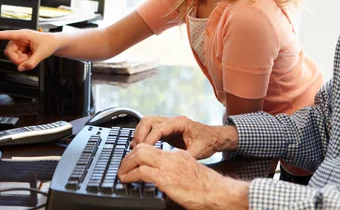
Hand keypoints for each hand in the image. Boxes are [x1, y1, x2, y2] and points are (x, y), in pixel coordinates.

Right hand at [0, 29, 57, 71]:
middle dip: (17, 59)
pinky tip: (30, 57)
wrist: (53, 44)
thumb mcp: (42, 53)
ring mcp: (19, 45)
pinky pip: (17, 59)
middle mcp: (19, 39)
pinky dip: (24, 61)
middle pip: (9, 52)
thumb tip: (21, 68)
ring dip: (21, 60)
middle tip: (27, 61)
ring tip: (31, 57)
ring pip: (12, 57)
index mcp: (24, 35)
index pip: (9, 34)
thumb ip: (31, 62)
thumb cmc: (48, 43)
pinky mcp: (20, 50)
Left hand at [118, 144, 248, 209]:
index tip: (133, 161)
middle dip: (129, 155)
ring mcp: (168, 166)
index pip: (154, 148)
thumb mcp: (191, 174)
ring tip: (122, 173)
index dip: (140, 153)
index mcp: (178, 155)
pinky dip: (130, 175)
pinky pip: (141, 172)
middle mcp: (172, 156)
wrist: (217, 192)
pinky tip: (126, 180)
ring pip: (139, 155)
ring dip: (126, 164)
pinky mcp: (165, 178)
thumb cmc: (208, 188)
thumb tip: (169, 180)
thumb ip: (178, 172)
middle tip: (123, 165)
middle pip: (144, 147)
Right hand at [131, 116, 237, 159]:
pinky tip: (142, 149)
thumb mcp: (198, 151)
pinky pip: (151, 130)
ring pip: (147, 124)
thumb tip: (171, 165)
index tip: (142, 151)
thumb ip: (184, 157)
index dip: (148, 140)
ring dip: (140, 135)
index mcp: (180, 122)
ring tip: (136, 149)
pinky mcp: (167, 130)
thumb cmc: (209, 142)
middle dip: (139, 134)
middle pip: (148, 121)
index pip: (158, 128)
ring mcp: (169, 124)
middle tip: (136, 149)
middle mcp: (172, 120)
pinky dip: (144, 138)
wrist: (215, 138)